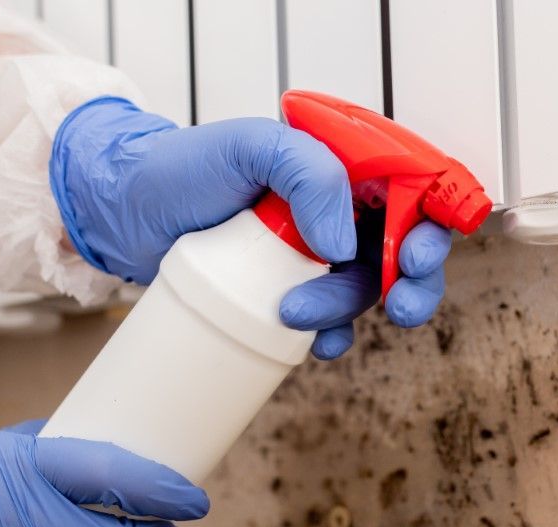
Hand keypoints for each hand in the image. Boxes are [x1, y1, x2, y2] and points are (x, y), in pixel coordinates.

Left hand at [50, 97, 451, 359]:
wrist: (128, 214)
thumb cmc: (182, 168)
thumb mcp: (248, 147)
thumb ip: (308, 174)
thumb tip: (344, 244)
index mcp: (342, 166)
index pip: (412, 191)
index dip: (429, 226)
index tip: (413, 257)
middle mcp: (338, 209)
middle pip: (404, 249)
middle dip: (411, 282)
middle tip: (398, 307)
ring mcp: (316, 253)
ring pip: (365, 290)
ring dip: (348, 310)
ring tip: (295, 313)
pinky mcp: (292, 290)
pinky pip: (332, 321)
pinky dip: (332, 337)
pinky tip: (314, 347)